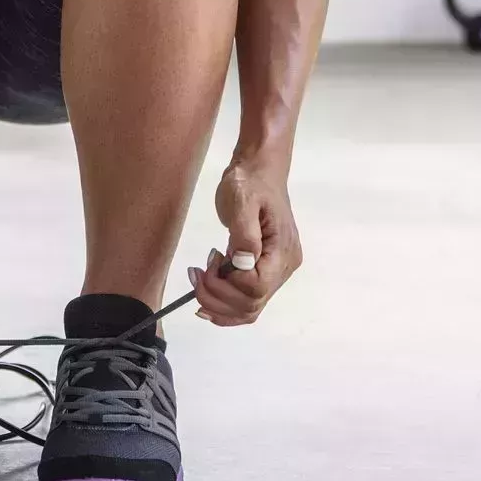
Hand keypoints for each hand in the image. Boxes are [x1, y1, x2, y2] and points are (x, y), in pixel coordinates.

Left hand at [188, 158, 302, 325]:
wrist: (258, 172)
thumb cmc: (249, 182)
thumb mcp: (243, 198)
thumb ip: (244, 232)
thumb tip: (242, 263)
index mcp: (282, 250)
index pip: (257, 286)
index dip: (228, 284)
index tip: (209, 262)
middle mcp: (284, 267)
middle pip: (252, 303)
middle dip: (218, 296)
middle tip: (196, 274)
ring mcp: (275, 271)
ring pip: (249, 308)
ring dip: (218, 304)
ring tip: (197, 281)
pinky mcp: (263, 270)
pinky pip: (247, 300)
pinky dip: (225, 307)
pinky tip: (205, 299)